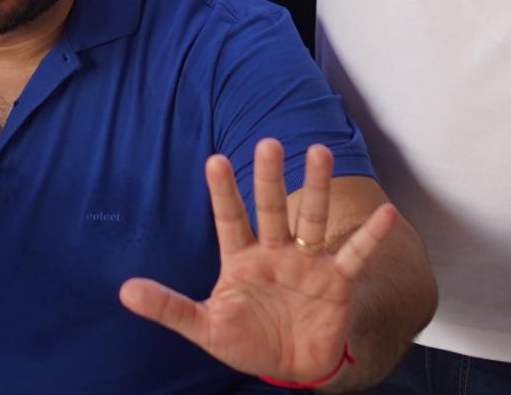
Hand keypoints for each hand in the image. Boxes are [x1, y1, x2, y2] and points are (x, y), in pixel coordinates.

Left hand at [118, 141, 394, 386]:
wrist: (291, 367)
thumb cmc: (245, 340)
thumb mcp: (205, 328)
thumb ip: (169, 308)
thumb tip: (124, 291)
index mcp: (241, 259)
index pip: (229, 220)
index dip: (222, 193)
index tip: (214, 161)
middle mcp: (275, 252)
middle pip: (271, 209)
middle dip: (269, 178)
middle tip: (268, 143)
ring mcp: (307, 263)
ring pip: (311, 218)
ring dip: (317, 188)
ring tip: (319, 152)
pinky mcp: (336, 282)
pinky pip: (354, 256)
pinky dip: (370, 237)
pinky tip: (386, 214)